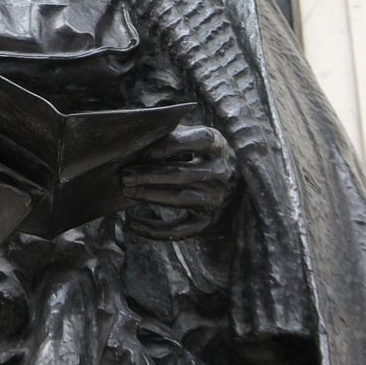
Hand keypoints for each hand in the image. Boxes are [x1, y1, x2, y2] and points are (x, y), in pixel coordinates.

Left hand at [120, 124, 236, 239]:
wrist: (240, 185)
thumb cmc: (206, 153)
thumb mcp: (199, 138)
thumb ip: (174, 133)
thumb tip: (139, 135)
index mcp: (217, 145)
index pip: (196, 141)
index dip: (168, 145)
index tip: (143, 151)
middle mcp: (220, 172)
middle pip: (181, 173)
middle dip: (149, 174)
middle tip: (125, 174)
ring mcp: (215, 199)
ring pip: (178, 199)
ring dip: (149, 195)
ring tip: (127, 190)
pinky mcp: (208, 222)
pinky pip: (179, 231)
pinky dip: (153, 230)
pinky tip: (132, 224)